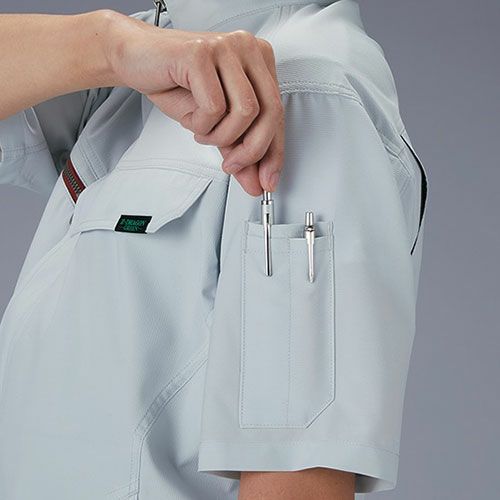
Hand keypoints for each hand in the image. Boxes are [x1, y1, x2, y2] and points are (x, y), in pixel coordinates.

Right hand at [108, 13, 284, 195]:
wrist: (136, 59)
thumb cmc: (176, 85)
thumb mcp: (215, 124)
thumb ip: (238, 149)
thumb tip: (255, 182)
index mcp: (259, 61)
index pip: (278, 113)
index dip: (274, 153)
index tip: (266, 181)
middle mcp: (247, 48)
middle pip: (270, 112)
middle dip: (252, 150)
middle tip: (232, 165)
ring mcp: (225, 47)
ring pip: (245, 111)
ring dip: (221, 136)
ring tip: (202, 132)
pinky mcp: (201, 53)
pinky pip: (214, 107)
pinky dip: (200, 124)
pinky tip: (190, 117)